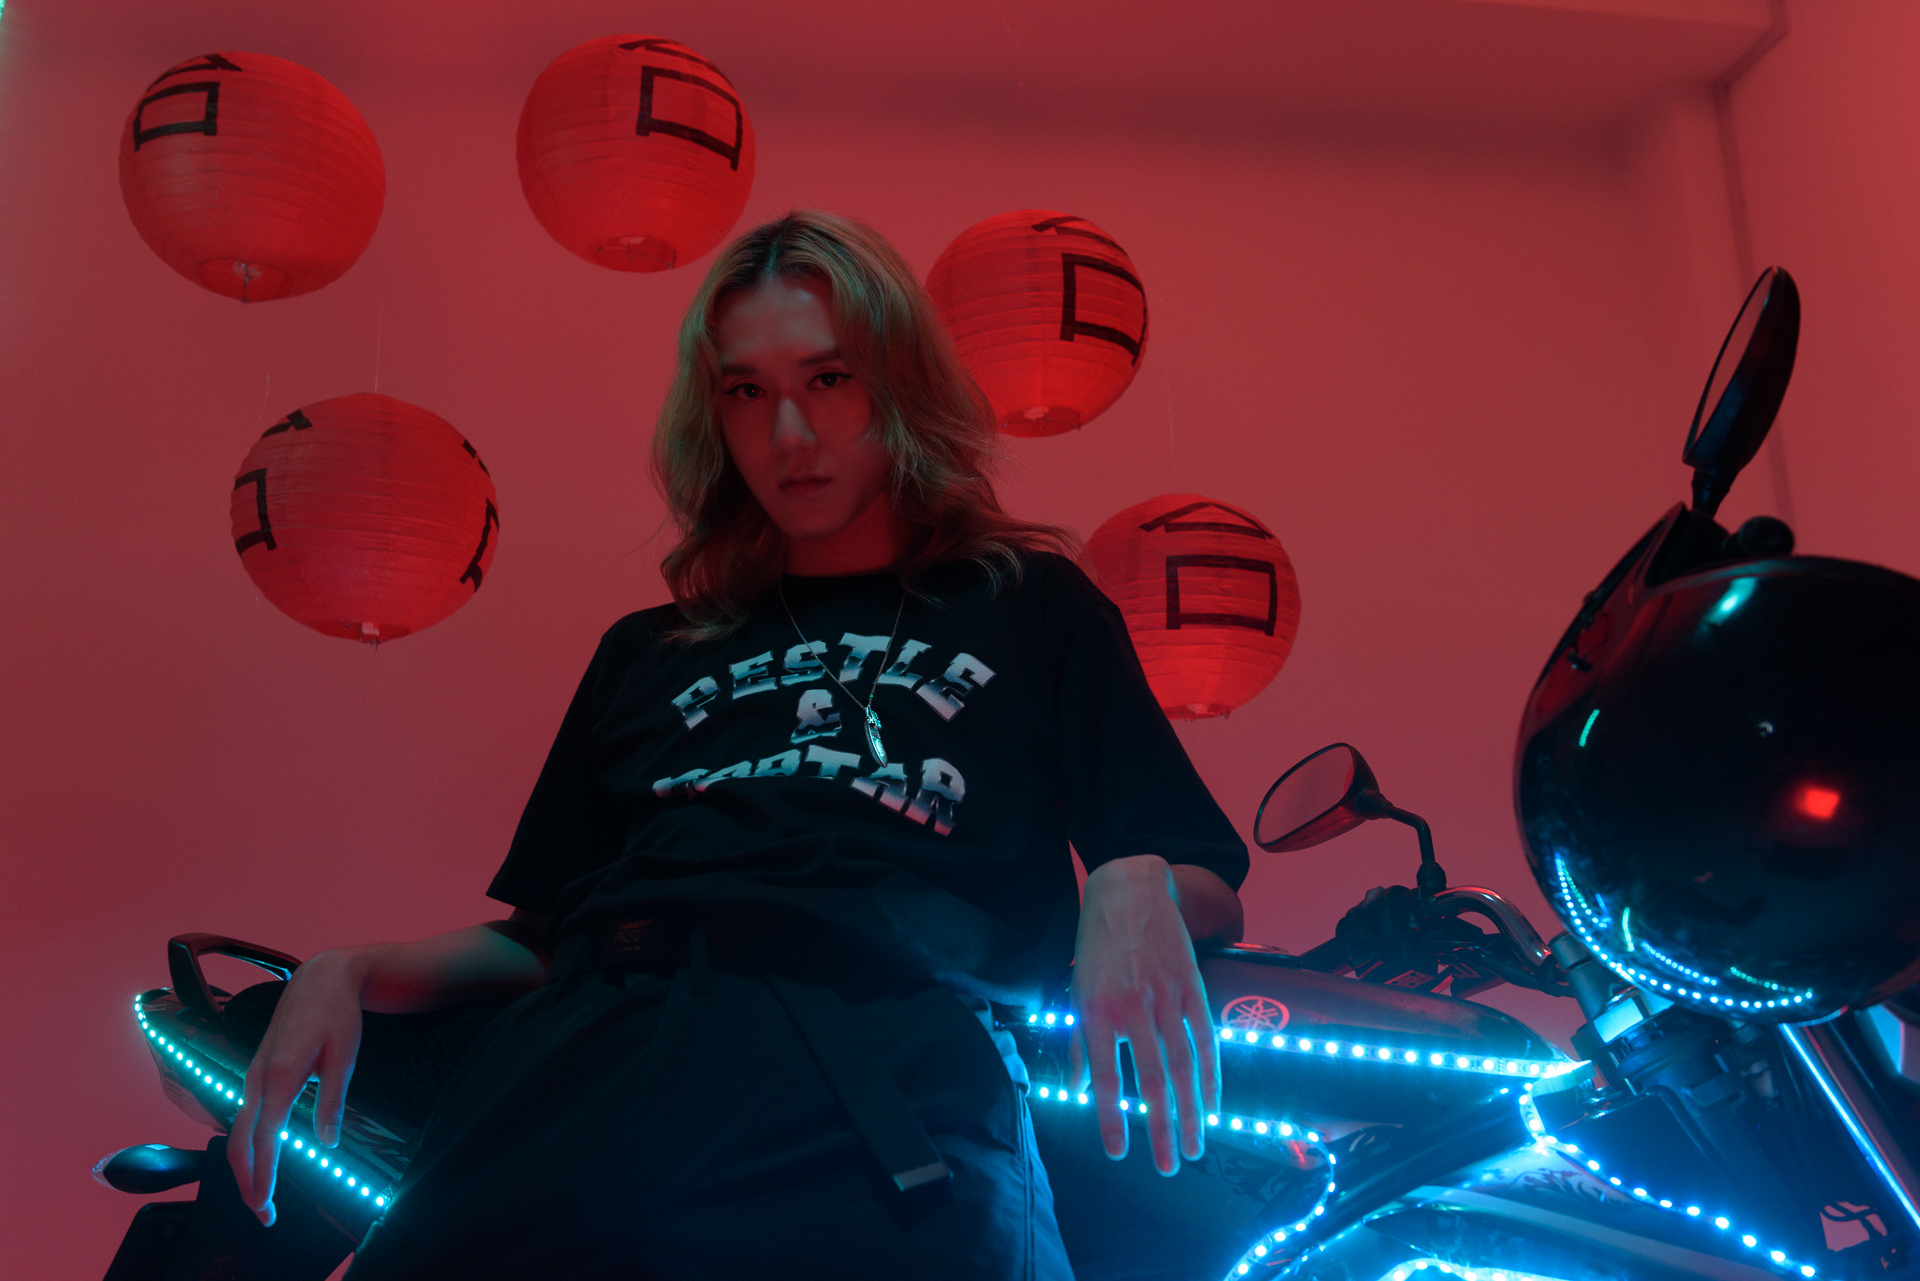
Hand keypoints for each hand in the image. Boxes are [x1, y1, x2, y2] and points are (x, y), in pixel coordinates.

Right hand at [226, 947, 367, 1225]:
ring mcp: (252, 1074)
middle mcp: (257, 1078)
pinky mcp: (256, 1072)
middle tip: (264, 1215)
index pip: (264, 1138)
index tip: (266, 1204)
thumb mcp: (345, 1057)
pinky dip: (246, 1145)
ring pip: (237, 1131)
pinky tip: (259, 1160)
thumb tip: (326, 1145)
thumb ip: (333, 1102)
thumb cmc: (338, 1015)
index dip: (263, 1175)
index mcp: (279, 1075)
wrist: (322, 978)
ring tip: (261, 1196)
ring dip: (245, 1167)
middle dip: (247, 1182)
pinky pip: (243, 1116)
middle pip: (239, 1142)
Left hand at [1069, 855, 1219, 1175]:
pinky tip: (1212, 1104)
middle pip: (1152, 1080)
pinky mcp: (1192, 988)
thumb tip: (1081, 1087)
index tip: (1118, 1153)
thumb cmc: (1097, 944)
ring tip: (1193, 1146)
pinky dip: (1211, 1075)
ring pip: (1183, 1066)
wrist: (1131, 890)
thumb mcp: (1076, 988)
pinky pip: (1205, 1039)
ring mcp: (1166, 997)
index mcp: (1097, 1010)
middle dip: (1160, 1128)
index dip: (1111, 1118)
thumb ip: (1080, 1041)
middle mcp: (1132, 1007)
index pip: (1105, 1076)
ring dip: (1190, 1112)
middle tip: (1168, 1165)